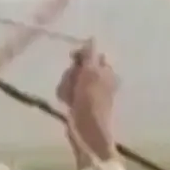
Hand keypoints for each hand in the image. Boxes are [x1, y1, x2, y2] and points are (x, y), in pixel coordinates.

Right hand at [57, 42, 116, 165]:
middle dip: (71, 73)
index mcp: (105, 70)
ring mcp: (86, 90)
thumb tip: (91, 38)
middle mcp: (97, 78)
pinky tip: (67, 103)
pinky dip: (64, 95)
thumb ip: (90, 55)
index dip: (80, 56)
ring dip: (66, 85)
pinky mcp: (76, 101)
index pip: (90, 53)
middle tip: (74, 83)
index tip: (73, 59)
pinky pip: (65, 91)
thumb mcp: (91, 73)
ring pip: (69, 78)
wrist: (88, 131)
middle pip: (77, 65)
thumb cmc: (92, 102)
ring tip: (69, 97)